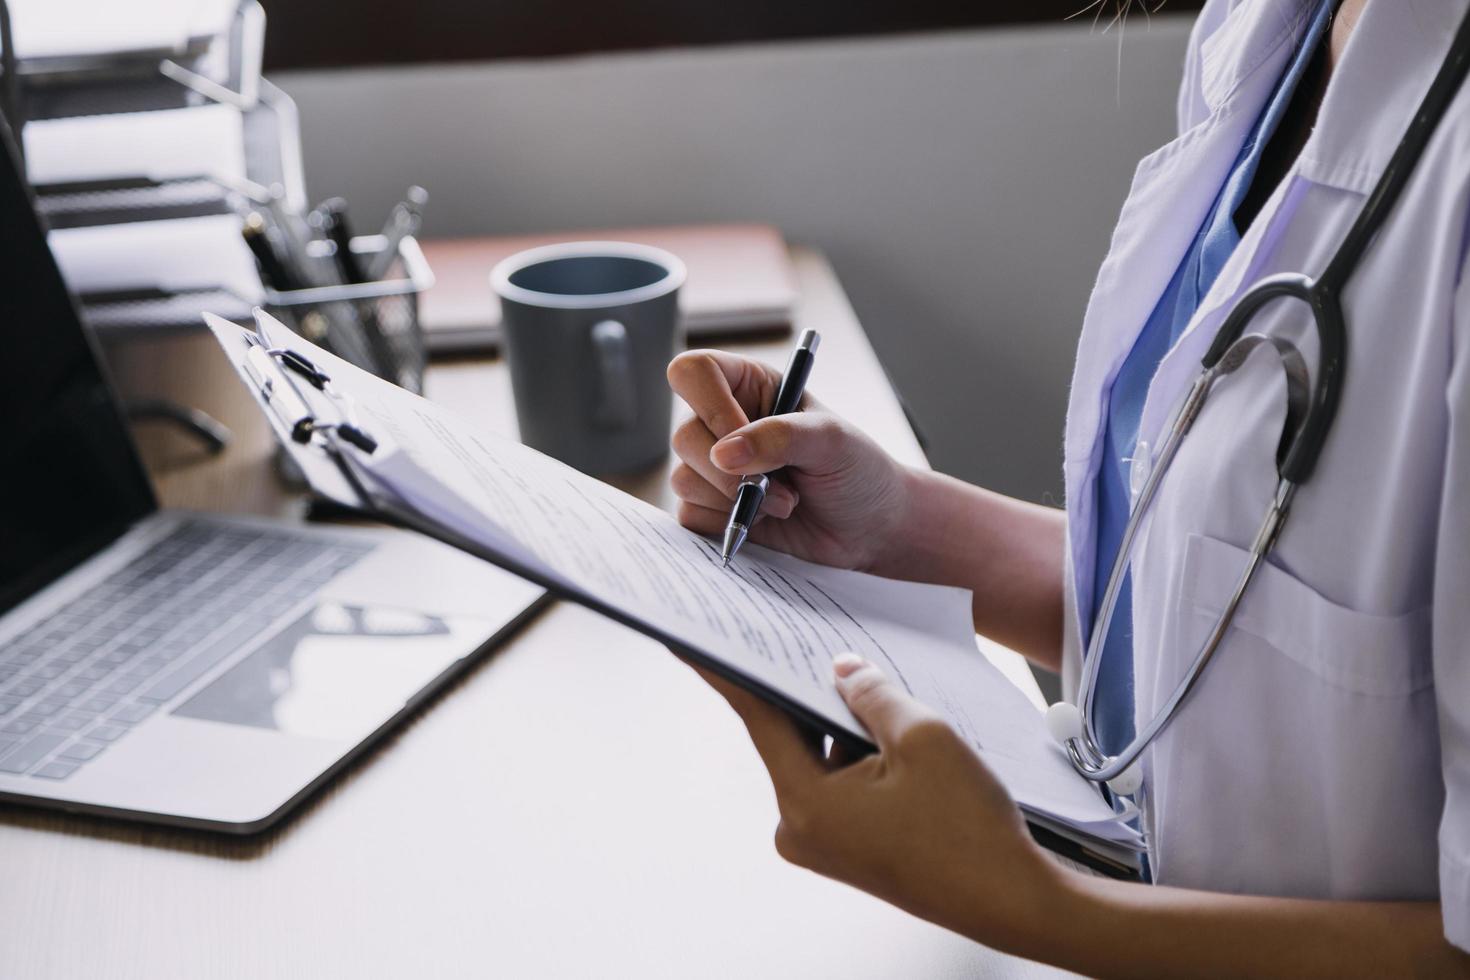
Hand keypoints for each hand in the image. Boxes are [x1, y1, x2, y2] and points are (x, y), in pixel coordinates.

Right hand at [667, 349, 914, 570]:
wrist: (870, 527)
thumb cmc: (857, 470)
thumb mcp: (830, 440)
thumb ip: (780, 437)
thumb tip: (725, 453)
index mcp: (748, 385)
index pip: (695, 372)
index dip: (710, 406)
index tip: (743, 442)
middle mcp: (723, 421)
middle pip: (684, 436)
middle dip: (731, 474)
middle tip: (782, 489)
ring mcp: (713, 466)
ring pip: (683, 479)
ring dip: (735, 501)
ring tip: (783, 504)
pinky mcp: (711, 508)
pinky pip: (691, 516)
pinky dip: (726, 524)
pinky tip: (763, 521)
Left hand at [691, 653, 1062, 949]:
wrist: (1012, 900)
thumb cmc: (970, 828)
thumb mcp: (922, 737)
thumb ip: (872, 695)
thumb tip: (841, 671)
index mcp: (806, 803)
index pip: (759, 717)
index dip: (730, 671)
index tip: (694, 643)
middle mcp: (802, 828)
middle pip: (789, 737)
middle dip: (804, 690)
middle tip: (799, 639)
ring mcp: (825, 842)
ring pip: (820, 758)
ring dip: (841, 723)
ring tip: (868, 682)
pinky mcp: (850, 847)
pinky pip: (840, 782)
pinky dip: (856, 752)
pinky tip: (886, 725)